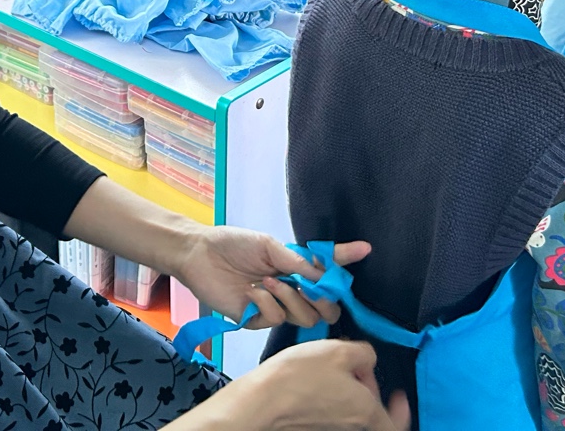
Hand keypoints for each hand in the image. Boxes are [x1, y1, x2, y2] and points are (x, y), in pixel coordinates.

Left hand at [172, 226, 370, 329]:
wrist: (199, 255)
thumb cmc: (233, 244)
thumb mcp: (269, 246)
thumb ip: (299, 263)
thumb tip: (328, 270)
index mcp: (295, 268)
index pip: (328, 269)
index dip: (346, 260)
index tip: (366, 248)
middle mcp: (290, 289)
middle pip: (325, 307)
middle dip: (323, 299)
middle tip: (310, 288)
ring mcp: (275, 306)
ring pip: (304, 318)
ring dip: (290, 299)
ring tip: (268, 282)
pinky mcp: (257, 320)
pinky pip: (275, 320)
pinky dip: (268, 305)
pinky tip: (253, 294)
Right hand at [213, 341, 409, 430]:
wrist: (262, 401)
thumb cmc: (300, 377)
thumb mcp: (340, 350)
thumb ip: (365, 353)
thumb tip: (366, 360)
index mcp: (366, 410)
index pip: (396, 425)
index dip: (402, 411)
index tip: (399, 395)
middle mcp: (351, 425)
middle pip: (370, 411)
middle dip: (366, 387)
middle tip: (354, 366)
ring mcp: (330, 428)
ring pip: (349, 410)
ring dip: (345, 390)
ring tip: (327, 366)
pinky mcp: (312, 426)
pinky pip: (330, 412)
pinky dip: (328, 396)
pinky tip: (313, 376)